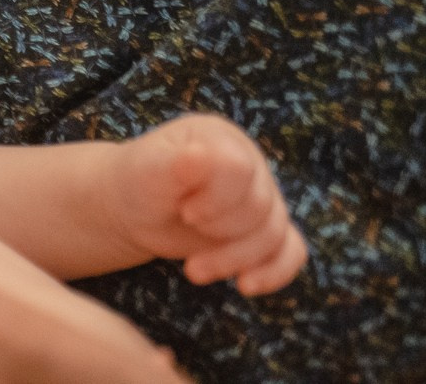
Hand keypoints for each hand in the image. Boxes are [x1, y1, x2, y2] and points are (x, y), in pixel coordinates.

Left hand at [103, 114, 305, 295]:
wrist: (134, 210)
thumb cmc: (138, 184)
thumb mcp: (146, 173)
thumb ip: (174, 165)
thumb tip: (201, 155)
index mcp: (221, 139)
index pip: (241, 170)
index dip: (218, 201)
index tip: (185, 211)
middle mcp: (249, 163)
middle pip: (262, 208)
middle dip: (222, 233)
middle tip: (185, 230)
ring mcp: (263, 196)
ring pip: (275, 235)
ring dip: (235, 260)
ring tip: (193, 271)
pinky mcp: (266, 229)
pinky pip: (292, 251)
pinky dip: (274, 272)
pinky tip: (246, 286)